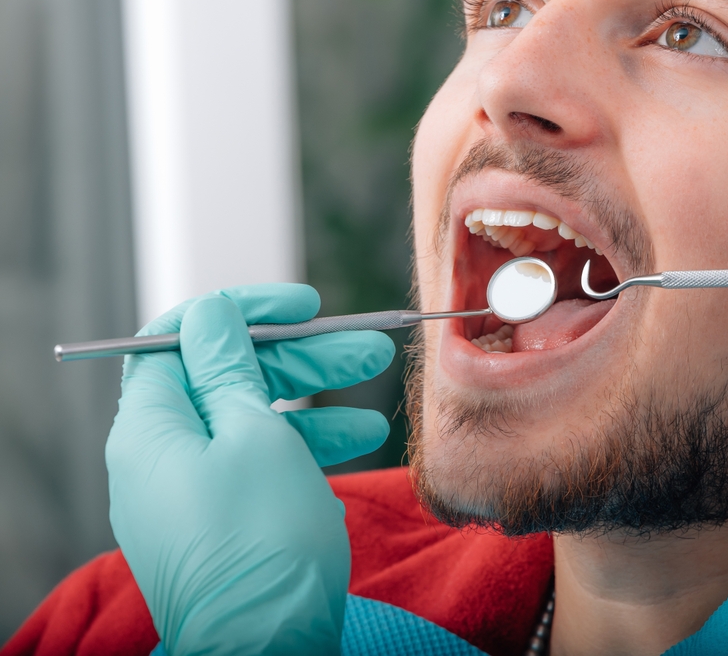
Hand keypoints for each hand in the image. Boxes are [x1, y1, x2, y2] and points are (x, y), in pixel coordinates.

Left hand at [106, 284, 394, 654]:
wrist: (269, 649)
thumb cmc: (260, 542)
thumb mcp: (254, 433)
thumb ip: (230, 366)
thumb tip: (211, 314)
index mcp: (151, 427)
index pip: (182, 338)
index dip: (243, 311)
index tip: (300, 305)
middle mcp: (162, 457)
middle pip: (230, 379)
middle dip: (301, 360)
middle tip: (365, 349)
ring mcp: (192, 492)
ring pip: (254, 422)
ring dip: (316, 405)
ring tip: (376, 402)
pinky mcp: (223, 521)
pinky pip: (260, 465)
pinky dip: (305, 449)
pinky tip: (357, 444)